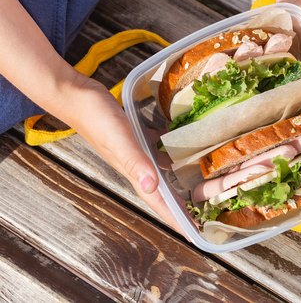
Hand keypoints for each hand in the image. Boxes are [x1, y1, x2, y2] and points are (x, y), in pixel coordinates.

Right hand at [62, 74, 182, 233]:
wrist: (75, 94)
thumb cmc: (96, 117)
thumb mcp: (119, 139)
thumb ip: (135, 162)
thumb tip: (152, 187)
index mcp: (132, 171)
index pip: (156, 201)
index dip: (173, 217)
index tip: (191, 233)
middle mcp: (134, 165)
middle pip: (161, 191)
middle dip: (178, 205)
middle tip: (199, 217)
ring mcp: (133, 150)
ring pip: (160, 172)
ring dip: (175, 182)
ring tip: (195, 187)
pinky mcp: (134, 135)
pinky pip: (156, 150)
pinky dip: (169, 153)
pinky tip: (180, 148)